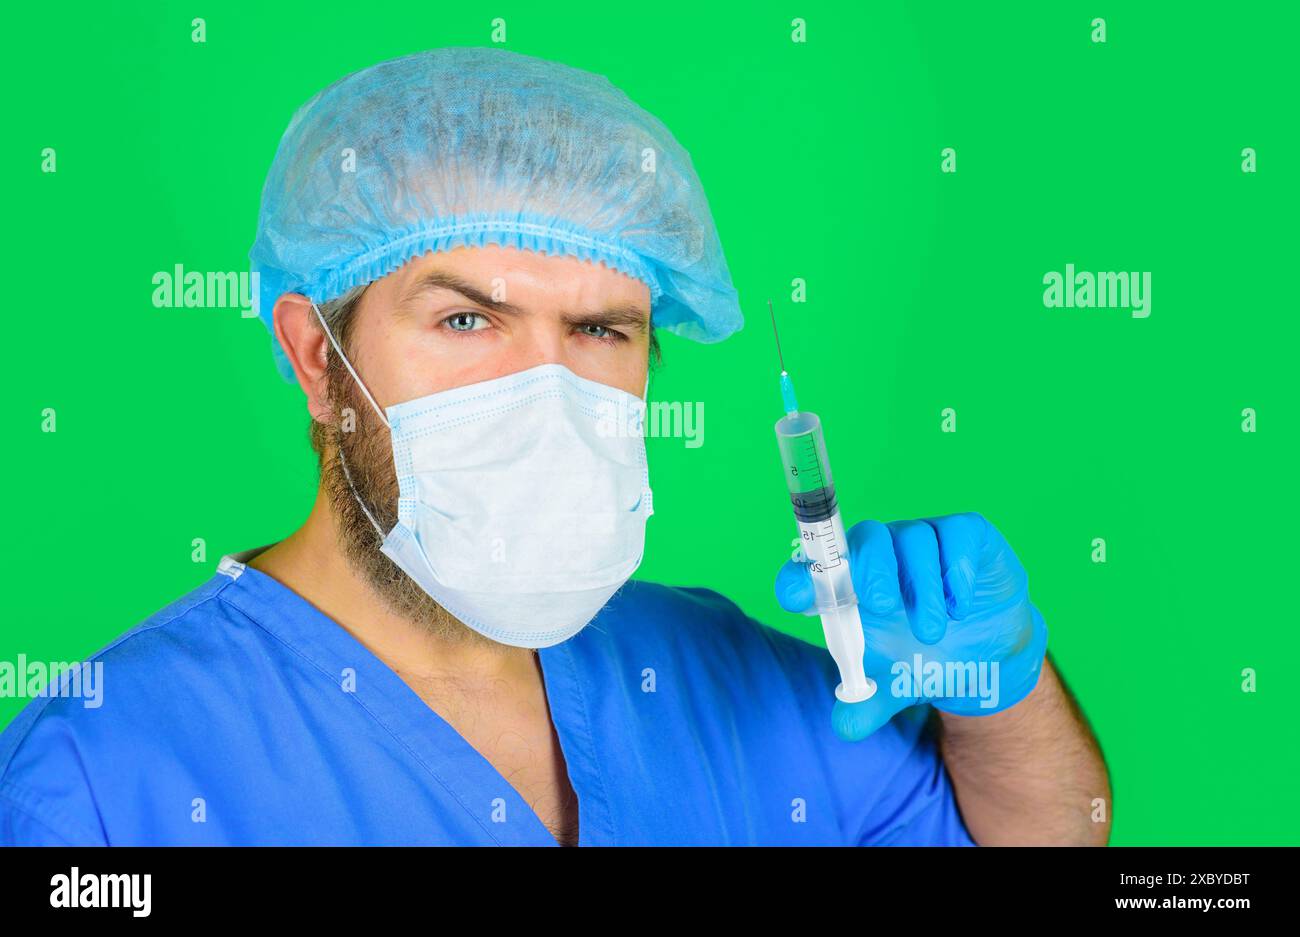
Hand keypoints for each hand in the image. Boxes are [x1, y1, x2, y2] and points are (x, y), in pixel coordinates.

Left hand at [775, 512, 1048, 740]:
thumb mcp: (895, 688)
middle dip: (871, 570)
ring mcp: (923, 540)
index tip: (797, 599)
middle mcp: (882, 554)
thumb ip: (866, 704)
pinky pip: (956, 534)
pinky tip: (960, 607)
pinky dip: (956, 569)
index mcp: (851, 584)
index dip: (799, 578)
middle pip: (866, 539)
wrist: (989, 657)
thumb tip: (845, 726)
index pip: (813, 568)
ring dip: (921, 584)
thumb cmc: (925, 660)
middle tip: (882, 607)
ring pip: (913, 538)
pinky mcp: (965, 535)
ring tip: (932, 632)